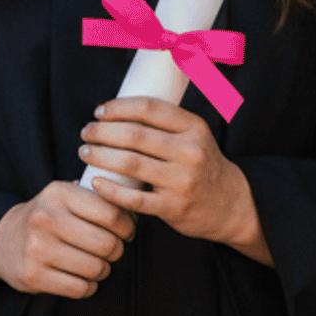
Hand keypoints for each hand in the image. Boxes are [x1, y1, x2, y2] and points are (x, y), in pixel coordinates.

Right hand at [0, 180, 135, 296]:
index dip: (127, 226)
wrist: (3, 239)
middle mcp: (46, 218)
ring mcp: (37, 248)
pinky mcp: (33, 275)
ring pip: (95, 268)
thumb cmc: (47, 216)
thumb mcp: (65, 195)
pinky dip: (89, 286)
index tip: (126, 231)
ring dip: (103, 270)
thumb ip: (97, 195)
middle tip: (113, 250)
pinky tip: (83, 278)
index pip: (111, 212)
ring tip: (98, 264)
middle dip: (117, 250)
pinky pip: (80, 288)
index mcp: (58, 193)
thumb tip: (136, 204)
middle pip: (106, 243)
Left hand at [80, 98, 272, 263]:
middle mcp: (190, 151)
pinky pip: (134, 198)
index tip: (99, 111)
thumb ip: (166, 122)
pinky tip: (95, 182)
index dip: (119, 107)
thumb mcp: (195, 135)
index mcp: (194, 127)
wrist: (230, 204)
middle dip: (102, 131)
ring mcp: (182, 181)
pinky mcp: (173, 207)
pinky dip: (110, 190)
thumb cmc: (201, 164)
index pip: (149, 108)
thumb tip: (119, 107)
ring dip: (100, 155)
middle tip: (86, 132)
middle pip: (135, 135)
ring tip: (85, 152)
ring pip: (130, 163)